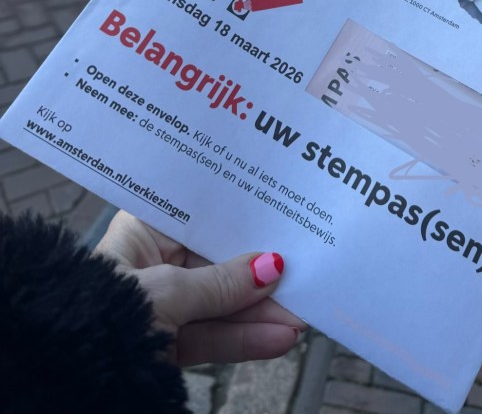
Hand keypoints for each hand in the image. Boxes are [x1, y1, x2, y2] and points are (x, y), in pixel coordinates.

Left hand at [95, 210, 305, 365]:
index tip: (279, 219)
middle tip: (302, 271)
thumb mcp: (165, 294)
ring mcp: (163, 306)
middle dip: (260, 272)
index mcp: (141, 232)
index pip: (202, 217)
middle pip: (218, 261)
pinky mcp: (168, 344)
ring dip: (262, 310)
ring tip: (301, 313)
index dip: (241, 218)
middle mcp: (152, 264)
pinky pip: (214, 336)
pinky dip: (246, 339)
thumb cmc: (99, 318)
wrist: (65, 379)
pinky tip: (278, 337)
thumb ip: (220, 284)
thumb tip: (270, 267)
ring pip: (222, 302)